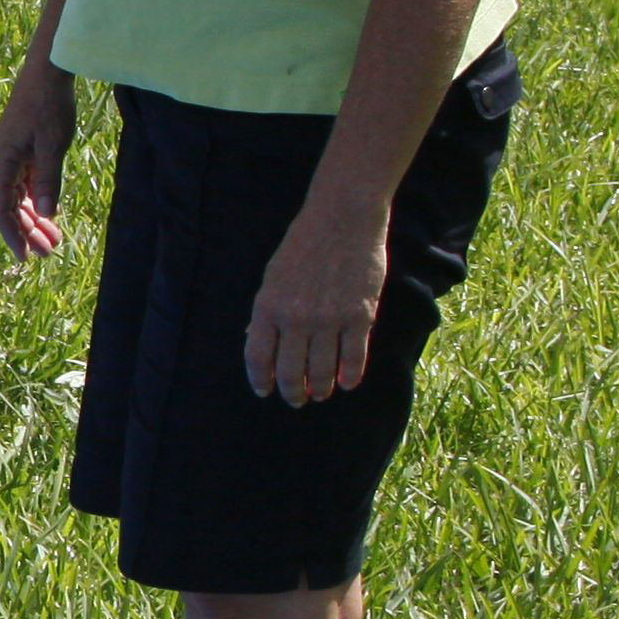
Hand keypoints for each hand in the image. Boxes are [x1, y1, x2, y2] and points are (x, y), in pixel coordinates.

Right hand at [0, 63, 76, 260]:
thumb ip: (49, 180)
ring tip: (54, 240)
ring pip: (18, 198)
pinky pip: (25, 185)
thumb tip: (48, 213)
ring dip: (34, 219)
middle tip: (49, 253)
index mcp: (0, 163)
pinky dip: (37, 201)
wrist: (46, 75)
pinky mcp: (19, 153)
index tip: (26, 257)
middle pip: (9, 208)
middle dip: (28, 232)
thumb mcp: (53, 146)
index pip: (1, 209)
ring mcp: (8, 158)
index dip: (12, 235)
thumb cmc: (48, 107)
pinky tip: (52, 214)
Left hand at [243, 198, 386, 402]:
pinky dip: (350, 376)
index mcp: (268, 307)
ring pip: (322, 372)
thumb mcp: (273, 275)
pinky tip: (347, 382)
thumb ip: (268, 311)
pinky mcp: (360, 317)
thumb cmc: (304, 244)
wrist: (343, 219)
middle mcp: (296, 318)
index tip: (265, 390)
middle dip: (293, 392)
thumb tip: (261, 343)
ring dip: (320, 389)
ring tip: (320, 393)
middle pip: (290, 372)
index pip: (258, 358)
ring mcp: (329, 320)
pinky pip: (354, 359)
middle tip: (297, 399)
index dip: (261, 380)